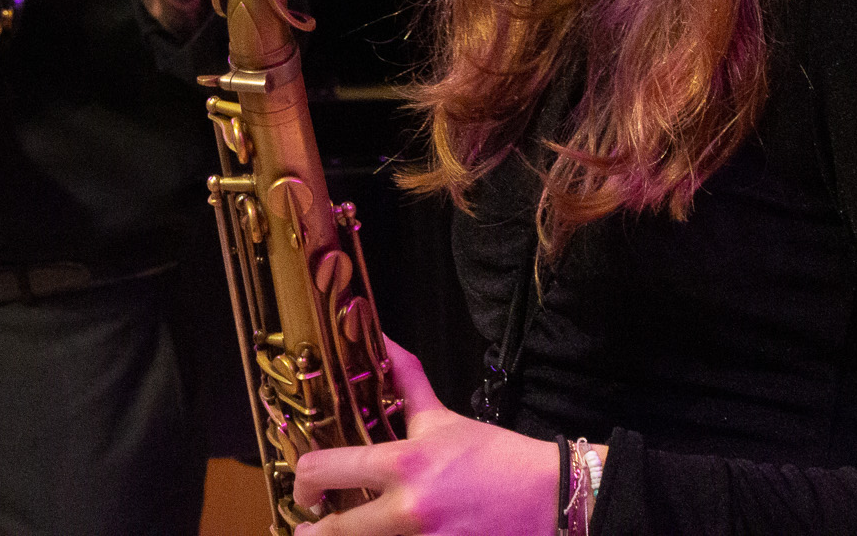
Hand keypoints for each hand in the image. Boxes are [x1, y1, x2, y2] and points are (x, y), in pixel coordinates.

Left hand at [293, 338, 559, 535]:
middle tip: (307, 526)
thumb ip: (406, 382)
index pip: (326, 470)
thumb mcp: (443, 419)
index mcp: (403, 465)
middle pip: (335, 531)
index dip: (303, 480)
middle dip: (313, 530)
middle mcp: (408, 510)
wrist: (552, 498)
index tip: (304, 487)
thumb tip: (383, 340)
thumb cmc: (497, 458)